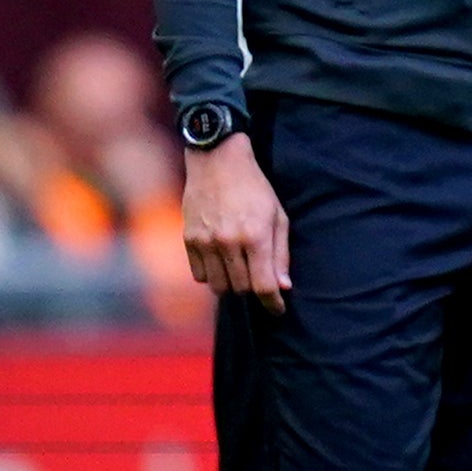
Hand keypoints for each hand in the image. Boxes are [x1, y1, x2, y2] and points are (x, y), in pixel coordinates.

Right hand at [182, 135, 288, 311]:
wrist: (217, 161)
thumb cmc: (255, 188)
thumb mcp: (278, 216)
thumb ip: (280, 253)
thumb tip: (283, 286)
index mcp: (255, 236)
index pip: (263, 285)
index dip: (272, 303)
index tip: (278, 310)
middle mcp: (228, 242)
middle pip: (241, 289)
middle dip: (253, 290)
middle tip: (259, 280)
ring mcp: (205, 241)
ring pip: (218, 286)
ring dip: (232, 285)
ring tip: (240, 271)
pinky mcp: (188, 239)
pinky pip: (199, 275)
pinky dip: (212, 275)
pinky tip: (221, 263)